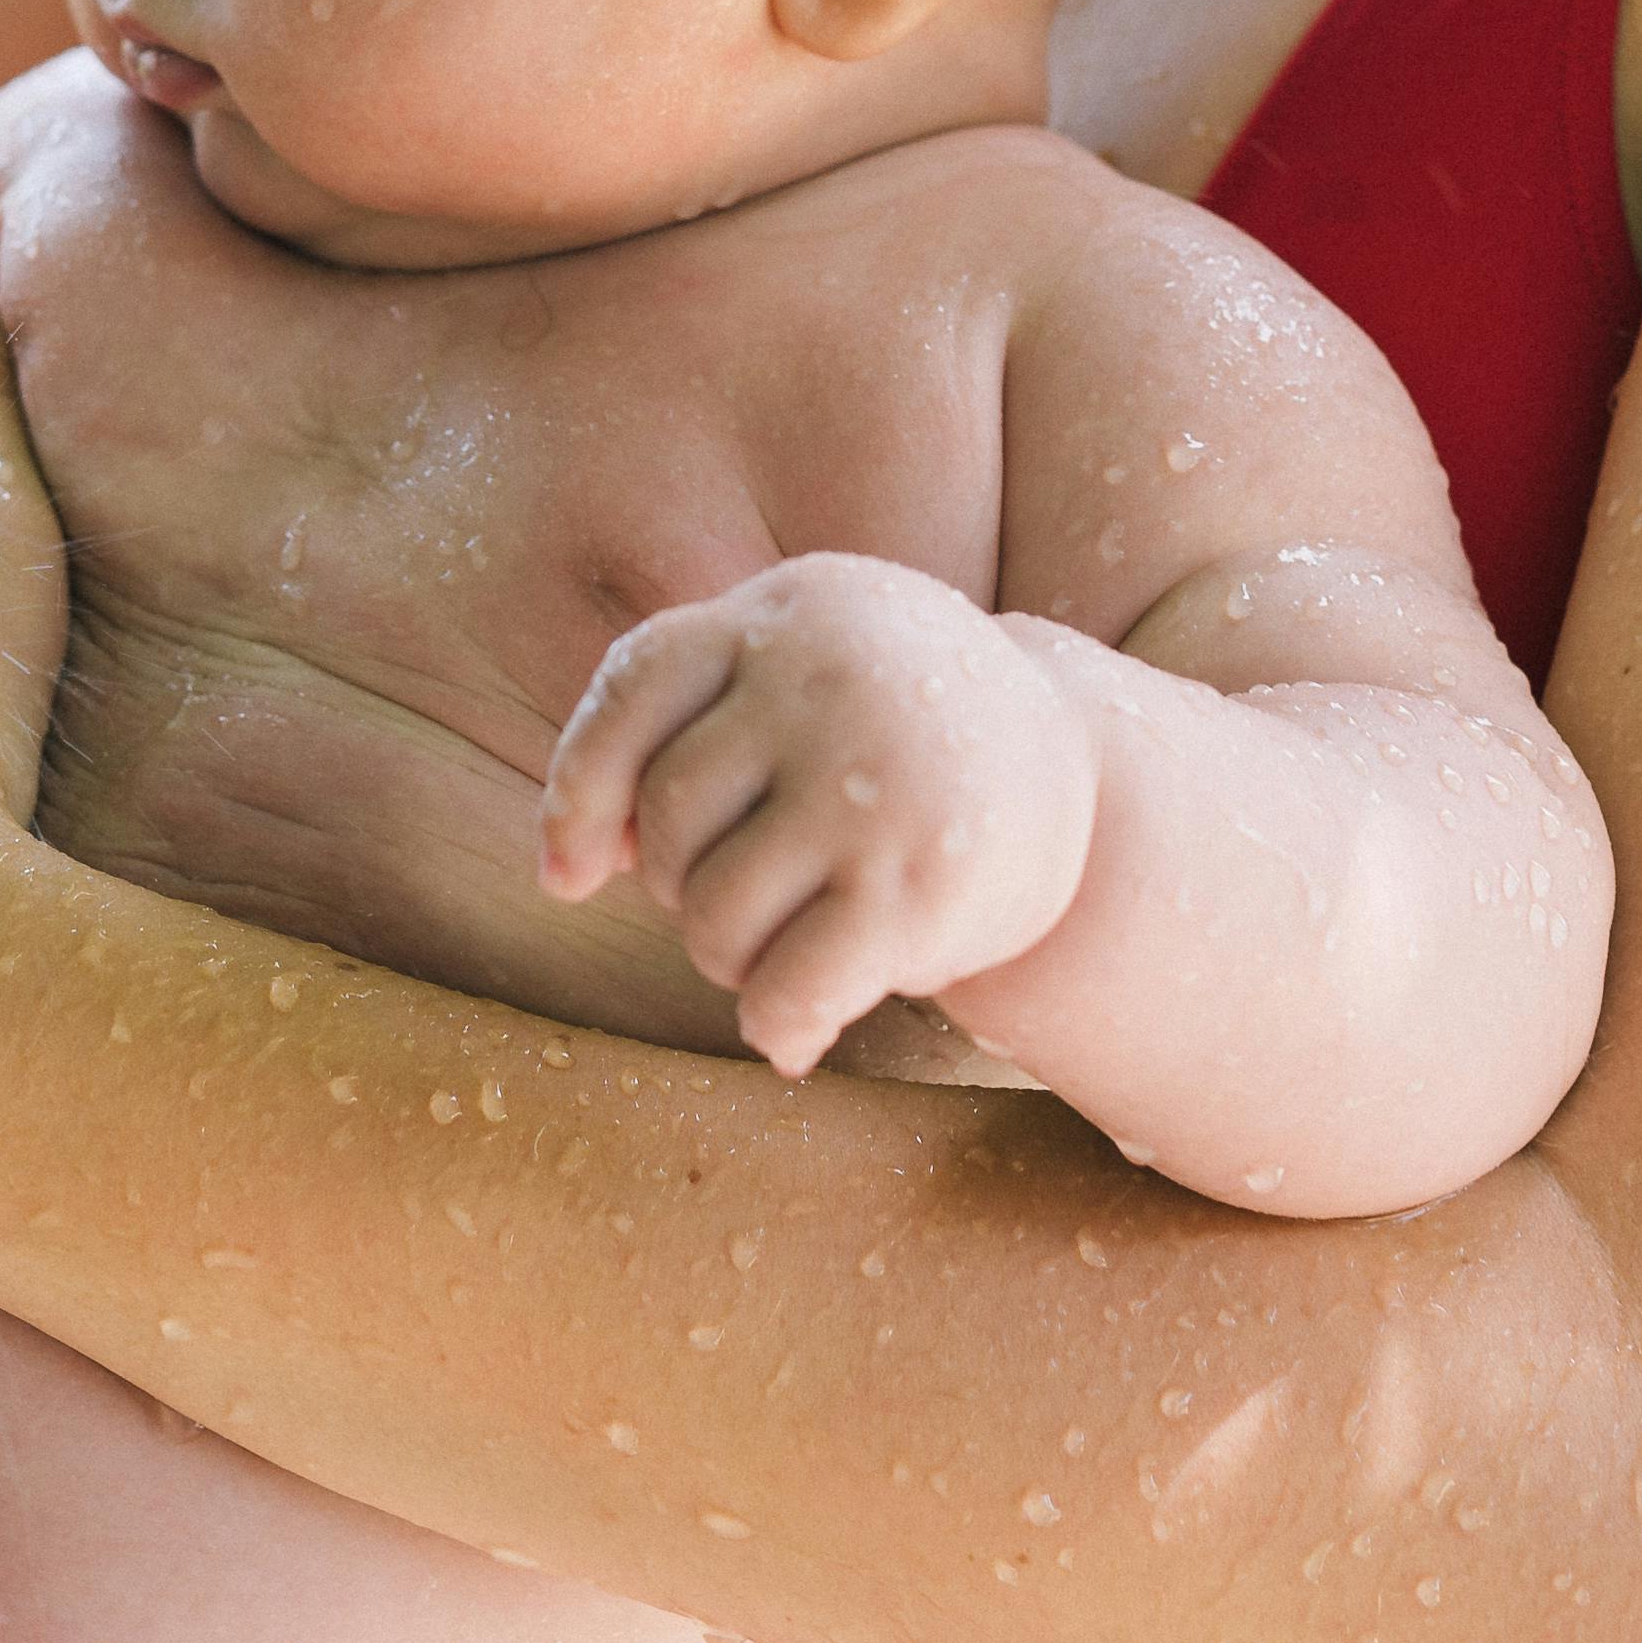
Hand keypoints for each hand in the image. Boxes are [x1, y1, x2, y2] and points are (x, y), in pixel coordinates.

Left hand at [539, 552, 1100, 1074]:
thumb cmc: (892, 737)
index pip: (635, 684)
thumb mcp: (805, 674)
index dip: (582, 789)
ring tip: (784, 948)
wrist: (1077, 772)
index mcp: (792, 610)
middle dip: (681, 887)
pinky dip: (774, 1027)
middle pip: (670, 816)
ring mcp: (873, 783)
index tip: (573, 875)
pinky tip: (794, 1032)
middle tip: (749, 898)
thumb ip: (691, 727)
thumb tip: (564, 867)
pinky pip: (785, 988)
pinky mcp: (917, 887)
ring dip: (729, 960)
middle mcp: (829, 680)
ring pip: (713, 913)